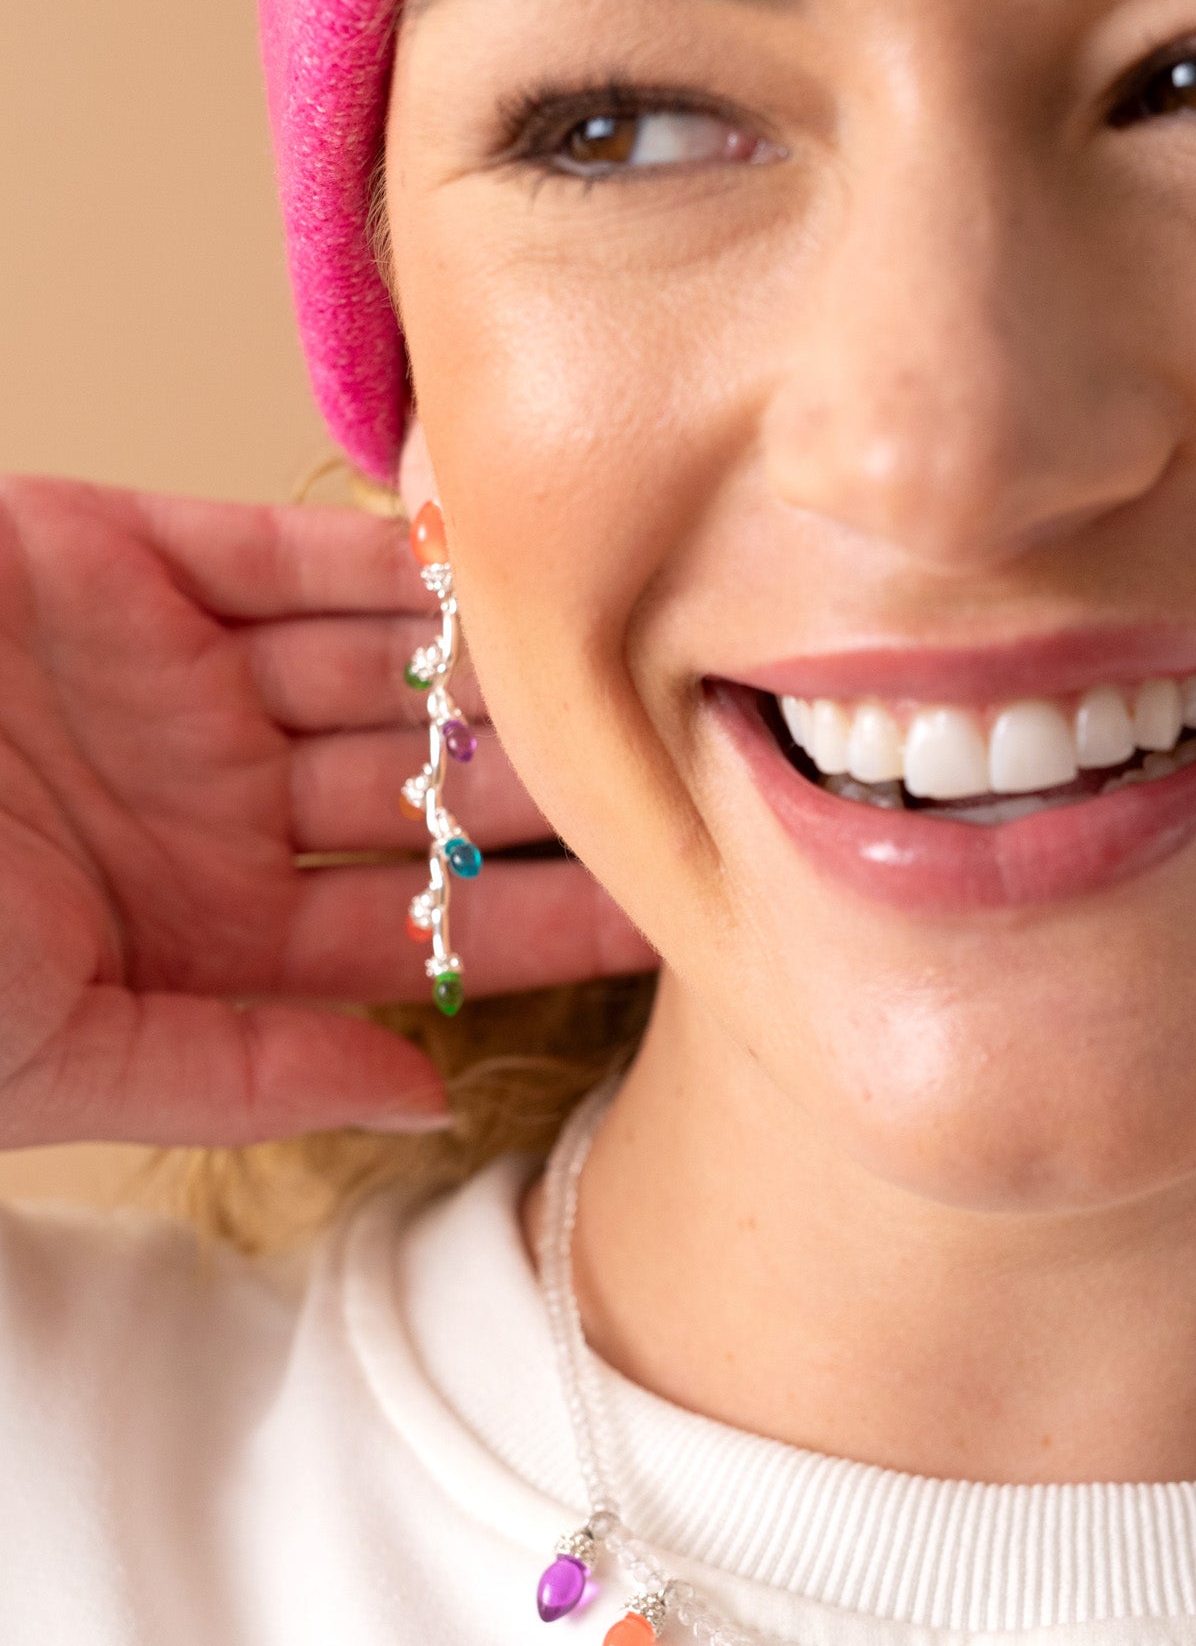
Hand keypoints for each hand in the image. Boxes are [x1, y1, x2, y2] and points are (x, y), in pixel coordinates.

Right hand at [0, 475, 651, 1147]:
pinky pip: (279, 549)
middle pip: (427, 786)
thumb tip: (426, 1100)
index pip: (428, 927)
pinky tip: (494, 545)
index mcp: (208, 934)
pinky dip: (381, 546)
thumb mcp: (59, 1063)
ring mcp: (172, 681)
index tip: (680, 903)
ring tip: (626, 639)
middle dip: (548, 773)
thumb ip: (244, 1078)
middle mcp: (213, 806)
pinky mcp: (115, 559)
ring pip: (374, 660)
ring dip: (491, 654)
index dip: (553, 917)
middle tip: (683, 748)